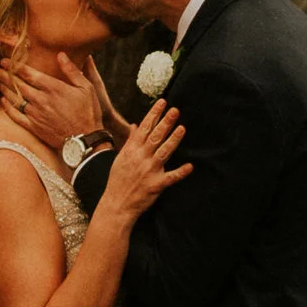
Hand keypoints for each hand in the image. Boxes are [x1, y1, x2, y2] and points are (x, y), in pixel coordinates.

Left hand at [0, 53, 113, 150]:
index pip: (28, 74)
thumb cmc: (88, 112)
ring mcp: (36, 114)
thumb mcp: (86, 87)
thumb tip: (61, 55)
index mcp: (53, 88)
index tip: (4, 61)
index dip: (14, 66)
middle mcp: (41, 100)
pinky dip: (8, 108)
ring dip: (4, 89)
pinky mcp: (34, 127)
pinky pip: (16, 116)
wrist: (85, 140)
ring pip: (15, 99)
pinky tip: (3, 101)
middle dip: (3, 76)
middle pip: (17, 85)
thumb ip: (71, 70)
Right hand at [97, 101, 187, 218]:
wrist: (116, 203)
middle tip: (175, 110)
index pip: (145, 128)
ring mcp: (149, 171)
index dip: (154, 114)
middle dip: (165, 122)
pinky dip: (180, 172)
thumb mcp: (121, 157)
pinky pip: (170, 178)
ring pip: (164, 152)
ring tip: (182, 128)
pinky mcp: (156, 185)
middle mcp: (141, 158)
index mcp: (132, 150)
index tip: (162, 103)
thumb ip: (131, 141)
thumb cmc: (118, 180)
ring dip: (174, 140)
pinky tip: (190, 166)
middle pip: (155, 137)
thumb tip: (135, 125)